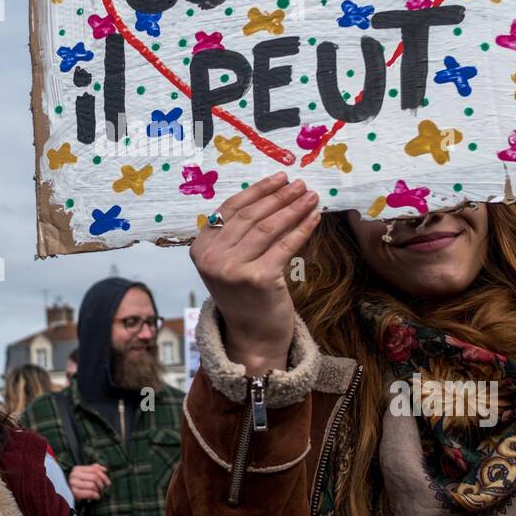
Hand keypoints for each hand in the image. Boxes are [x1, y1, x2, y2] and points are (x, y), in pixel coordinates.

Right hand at [69, 463, 110, 501]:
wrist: (65, 498)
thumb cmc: (79, 487)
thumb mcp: (84, 476)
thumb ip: (94, 470)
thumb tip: (104, 470)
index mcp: (77, 469)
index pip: (95, 469)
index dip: (104, 476)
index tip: (108, 483)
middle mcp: (74, 475)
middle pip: (95, 477)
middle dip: (102, 485)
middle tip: (103, 490)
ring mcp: (73, 484)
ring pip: (93, 485)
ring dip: (99, 491)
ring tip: (99, 494)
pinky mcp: (73, 493)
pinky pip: (90, 493)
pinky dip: (96, 495)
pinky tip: (97, 497)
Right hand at [190, 172, 319, 375]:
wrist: (253, 337)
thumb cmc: (245, 297)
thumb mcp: (230, 262)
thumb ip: (236, 234)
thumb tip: (270, 195)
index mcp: (200, 248)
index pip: (231, 209)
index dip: (258, 191)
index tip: (280, 179)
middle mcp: (211, 257)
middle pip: (251, 216)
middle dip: (279, 197)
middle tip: (300, 184)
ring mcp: (232, 269)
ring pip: (268, 228)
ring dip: (293, 208)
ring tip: (310, 196)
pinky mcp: (257, 279)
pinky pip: (284, 246)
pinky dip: (302, 229)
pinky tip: (314, 218)